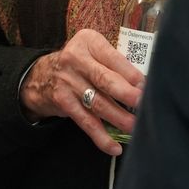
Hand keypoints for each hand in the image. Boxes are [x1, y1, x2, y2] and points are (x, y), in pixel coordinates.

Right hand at [20, 28, 143, 155]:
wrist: (41, 75)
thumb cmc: (79, 62)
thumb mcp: (92, 50)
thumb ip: (112, 61)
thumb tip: (142, 83)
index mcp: (88, 42)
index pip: (113, 58)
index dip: (131, 74)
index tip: (147, 86)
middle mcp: (76, 59)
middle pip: (105, 79)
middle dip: (127, 94)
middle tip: (143, 104)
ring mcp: (68, 82)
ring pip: (98, 103)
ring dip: (119, 118)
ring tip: (135, 128)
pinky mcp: (64, 102)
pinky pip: (86, 122)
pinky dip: (101, 136)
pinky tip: (115, 146)